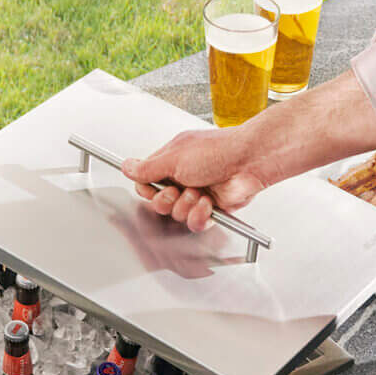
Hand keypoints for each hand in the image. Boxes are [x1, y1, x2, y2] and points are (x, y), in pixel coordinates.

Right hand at [125, 129, 270, 232]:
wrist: (249, 161)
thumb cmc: (217, 151)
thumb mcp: (174, 157)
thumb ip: (147, 167)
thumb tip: (126, 166)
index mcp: (171, 161)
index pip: (146, 182)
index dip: (147, 189)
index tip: (154, 186)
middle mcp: (183, 178)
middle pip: (158, 202)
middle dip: (166, 199)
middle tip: (176, 189)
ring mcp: (196, 194)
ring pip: (176, 214)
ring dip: (186, 205)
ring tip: (199, 192)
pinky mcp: (211, 210)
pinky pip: (195, 223)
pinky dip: (200, 215)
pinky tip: (208, 203)